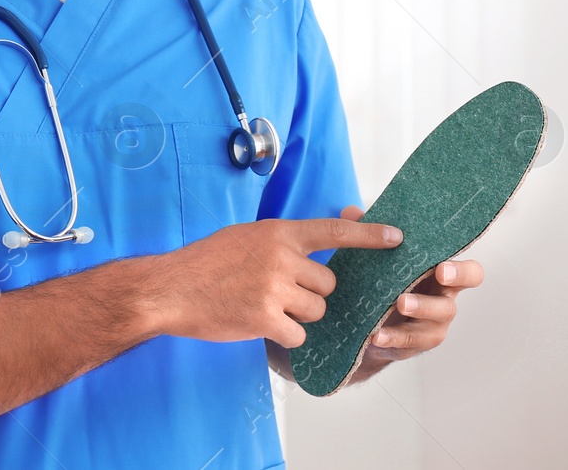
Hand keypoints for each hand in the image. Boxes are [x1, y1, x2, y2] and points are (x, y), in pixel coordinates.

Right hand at [157, 215, 403, 346]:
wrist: (170, 288)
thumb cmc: (207, 262)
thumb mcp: (247, 236)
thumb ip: (281, 243)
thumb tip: (312, 252)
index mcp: (279, 233)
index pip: (334, 232)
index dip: (369, 235)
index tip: (397, 237)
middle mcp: (281, 258)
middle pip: (328, 284)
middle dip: (313, 294)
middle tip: (282, 294)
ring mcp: (274, 289)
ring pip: (317, 311)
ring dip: (300, 316)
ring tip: (267, 308)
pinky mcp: (264, 319)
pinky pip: (298, 334)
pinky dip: (286, 337)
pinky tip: (262, 326)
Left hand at [344, 205, 483, 375]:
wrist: (372, 321)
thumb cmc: (387, 280)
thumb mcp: (380, 257)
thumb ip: (369, 234)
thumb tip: (353, 212)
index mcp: (442, 275)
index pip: (470, 274)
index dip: (462, 272)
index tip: (442, 268)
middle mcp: (442, 301)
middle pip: (451, 304)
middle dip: (430, 302)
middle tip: (406, 297)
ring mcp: (431, 326)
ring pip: (432, 326)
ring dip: (413, 316)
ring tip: (395, 307)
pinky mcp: (415, 345)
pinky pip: (408, 344)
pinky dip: (392, 339)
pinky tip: (375, 335)